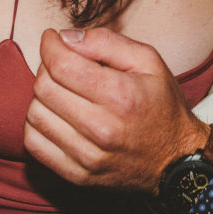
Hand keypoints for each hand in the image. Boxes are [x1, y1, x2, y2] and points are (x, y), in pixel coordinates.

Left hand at [25, 27, 209, 191]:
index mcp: (120, 95)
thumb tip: (65, 38)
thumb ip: (107, 41)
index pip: (61, 65)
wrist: (177, 162)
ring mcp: (87, 156)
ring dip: (42, 95)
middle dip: (46, 66)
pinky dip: (37, 124)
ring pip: (35, 115)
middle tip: (61, 62)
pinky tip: (56, 114)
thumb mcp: (148, 61)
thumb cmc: (162, 105)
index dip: (49, 45)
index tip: (52, 38)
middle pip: (44, 88)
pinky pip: (35, 144)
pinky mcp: (77, 175)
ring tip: (61, 89)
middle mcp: (102, 128)